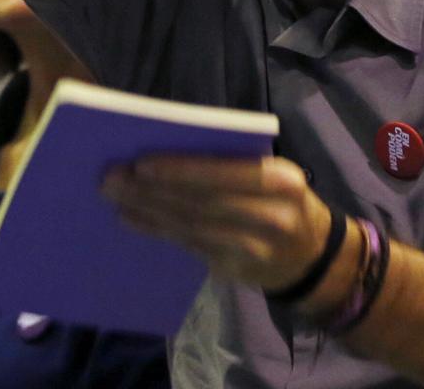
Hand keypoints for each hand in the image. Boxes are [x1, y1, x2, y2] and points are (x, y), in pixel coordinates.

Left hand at [102, 154, 332, 291]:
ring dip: (147, 210)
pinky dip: (157, 230)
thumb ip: (235, 165)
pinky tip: (132, 218)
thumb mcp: (275, 177)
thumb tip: (172, 153)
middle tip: (111, 177)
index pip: (226, 173)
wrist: (312, 256)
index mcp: (282, 180)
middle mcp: (271, 215)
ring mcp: (252, 248)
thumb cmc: (285, 202)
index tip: (142, 162)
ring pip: (190, 226)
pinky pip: (188, 246)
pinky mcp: (233, 270)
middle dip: (153, 190)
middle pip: (202, 201)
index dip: (183, 170)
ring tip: (114, 196)